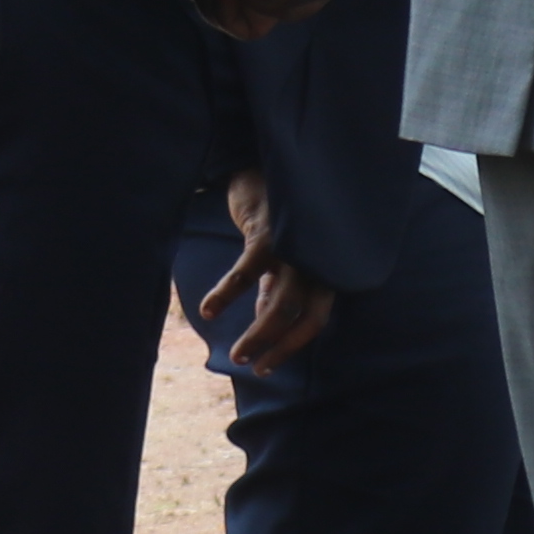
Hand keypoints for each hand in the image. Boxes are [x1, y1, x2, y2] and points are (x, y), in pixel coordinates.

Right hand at [199, 165, 337, 370]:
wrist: (261, 167)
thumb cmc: (275, 214)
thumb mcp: (280, 256)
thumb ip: (276, 288)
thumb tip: (265, 322)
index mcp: (324, 268)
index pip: (317, 319)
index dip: (292, 346)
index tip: (266, 366)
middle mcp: (318, 260)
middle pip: (302, 316)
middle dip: (276, 348)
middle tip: (249, 366)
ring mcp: (297, 247)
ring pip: (281, 304)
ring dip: (257, 335)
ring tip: (235, 355)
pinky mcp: (270, 233)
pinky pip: (247, 273)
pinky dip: (226, 295)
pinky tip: (209, 310)